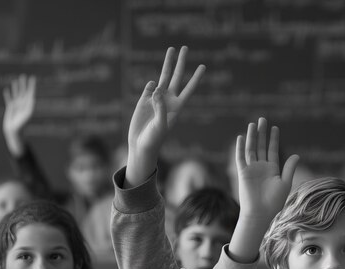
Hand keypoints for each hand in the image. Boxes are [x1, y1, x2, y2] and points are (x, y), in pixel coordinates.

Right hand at [2, 74, 35, 155]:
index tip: (33, 78)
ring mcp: (16, 106)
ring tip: (15, 80)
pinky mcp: (10, 108)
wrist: (14, 130)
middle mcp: (23, 104)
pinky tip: (7, 90)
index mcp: (28, 104)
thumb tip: (33, 99)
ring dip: (16, 87)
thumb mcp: (27, 114)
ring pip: (16, 94)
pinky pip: (8, 99)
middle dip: (24, 84)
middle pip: (23, 91)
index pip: (31, 93)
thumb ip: (30, 106)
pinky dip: (8, 94)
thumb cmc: (22, 124)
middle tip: (23, 76)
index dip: (32, 85)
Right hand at [125, 46, 205, 186]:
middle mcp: (168, 100)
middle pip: (177, 77)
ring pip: (163, 76)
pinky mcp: (144, 99)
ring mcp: (156, 98)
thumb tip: (156, 87)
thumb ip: (160, 107)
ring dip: (167, 63)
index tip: (203, 66)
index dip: (196, 78)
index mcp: (177, 107)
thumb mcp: (160, 125)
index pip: (189, 89)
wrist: (140, 145)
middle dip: (181, 63)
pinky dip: (150, 85)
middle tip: (185, 47)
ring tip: (171, 49)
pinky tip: (150, 90)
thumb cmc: (154, 139)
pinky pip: (149, 87)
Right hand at [235, 117, 298, 221]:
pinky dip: (240, 148)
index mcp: (272, 169)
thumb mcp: (284, 183)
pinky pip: (241, 158)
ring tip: (253, 124)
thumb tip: (296, 155)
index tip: (275, 128)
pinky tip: (241, 137)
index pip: (272, 150)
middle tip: (263, 119)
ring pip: (251, 149)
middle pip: (261, 146)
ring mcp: (251, 169)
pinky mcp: (243, 173)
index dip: (273, 139)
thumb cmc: (273, 202)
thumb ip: (289, 168)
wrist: (260, 213)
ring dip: (252, 137)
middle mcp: (261, 167)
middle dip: (262, 133)